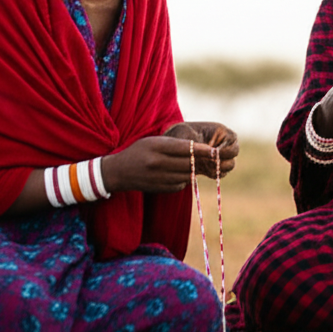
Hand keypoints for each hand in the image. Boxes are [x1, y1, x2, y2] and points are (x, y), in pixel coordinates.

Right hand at [101, 136, 216, 192]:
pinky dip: (184, 179)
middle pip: (189, 163)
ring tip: (194, 164)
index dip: (202, 150)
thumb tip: (199, 148)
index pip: (185, 148)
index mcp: (156, 147)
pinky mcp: (160, 189)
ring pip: (187, 175)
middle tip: (212, 158)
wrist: (117, 172)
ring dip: (193, 170)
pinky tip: (178, 173)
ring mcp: (159, 178)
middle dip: (201, 161)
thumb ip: (174, 144)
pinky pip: (181, 185)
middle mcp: (158, 163)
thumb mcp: (153, 141)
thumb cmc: (138, 152)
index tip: (214, 150)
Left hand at [164, 122, 238, 176]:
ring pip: (230, 164)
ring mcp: (221, 155)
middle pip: (234, 153)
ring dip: (219, 168)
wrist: (170, 146)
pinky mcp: (215, 165)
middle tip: (209, 163)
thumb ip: (200, 147)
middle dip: (222, 159)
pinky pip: (221, 173)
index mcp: (220, 131)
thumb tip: (212, 156)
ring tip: (204, 167)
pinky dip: (214, 173)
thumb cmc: (179, 135)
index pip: (232, 139)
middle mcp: (224, 142)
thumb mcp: (187, 137)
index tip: (213, 153)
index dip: (225, 149)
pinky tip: (202, 170)